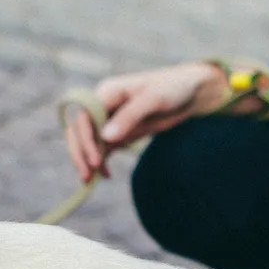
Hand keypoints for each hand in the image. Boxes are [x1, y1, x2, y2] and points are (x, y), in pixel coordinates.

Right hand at [65, 61, 234, 182]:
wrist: (190, 92)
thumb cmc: (173, 88)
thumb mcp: (153, 99)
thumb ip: (129, 116)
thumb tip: (106, 137)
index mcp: (107, 92)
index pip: (84, 117)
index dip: (86, 139)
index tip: (96, 160)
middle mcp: (103, 105)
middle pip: (79, 130)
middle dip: (80, 153)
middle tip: (88, 176)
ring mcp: (110, 119)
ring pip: (88, 141)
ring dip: (87, 160)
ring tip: (92, 180)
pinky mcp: (119, 132)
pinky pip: (102, 148)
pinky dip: (100, 161)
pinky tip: (105, 175)